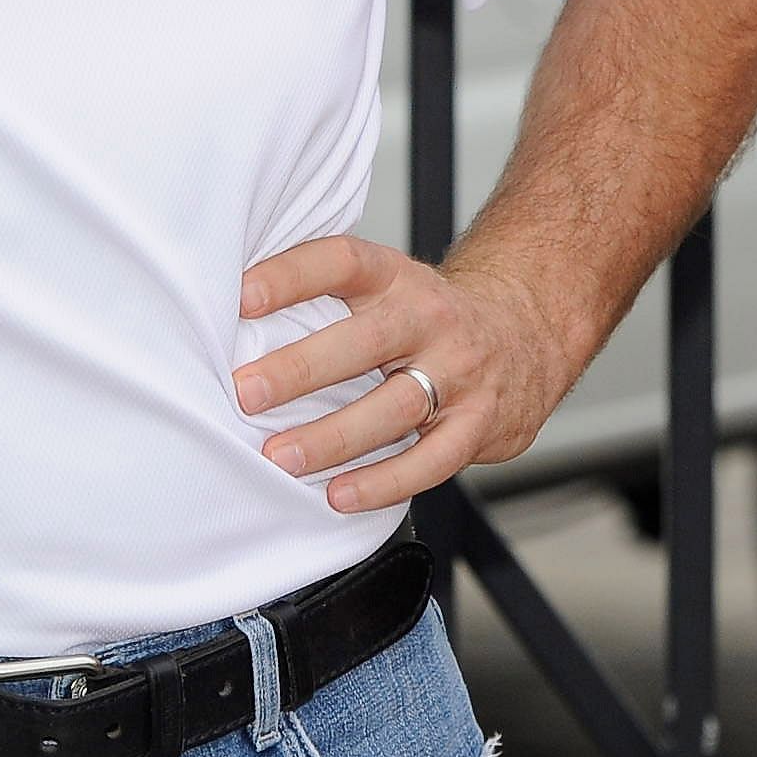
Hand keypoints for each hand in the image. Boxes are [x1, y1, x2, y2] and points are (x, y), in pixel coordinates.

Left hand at [232, 236, 579, 512]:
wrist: (527, 331)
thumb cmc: (431, 318)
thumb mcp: (389, 288)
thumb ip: (329, 300)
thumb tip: (230, 321)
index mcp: (398, 279)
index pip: (343, 262)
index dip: (292, 275)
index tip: (240, 295)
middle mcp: (431, 319)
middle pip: (367, 340)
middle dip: (303, 368)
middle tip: (247, 393)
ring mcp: (460, 373)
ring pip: (395, 407)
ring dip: (333, 437)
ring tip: (281, 457)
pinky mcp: (479, 424)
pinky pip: (431, 460)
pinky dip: (384, 482)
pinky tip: (341, 495)